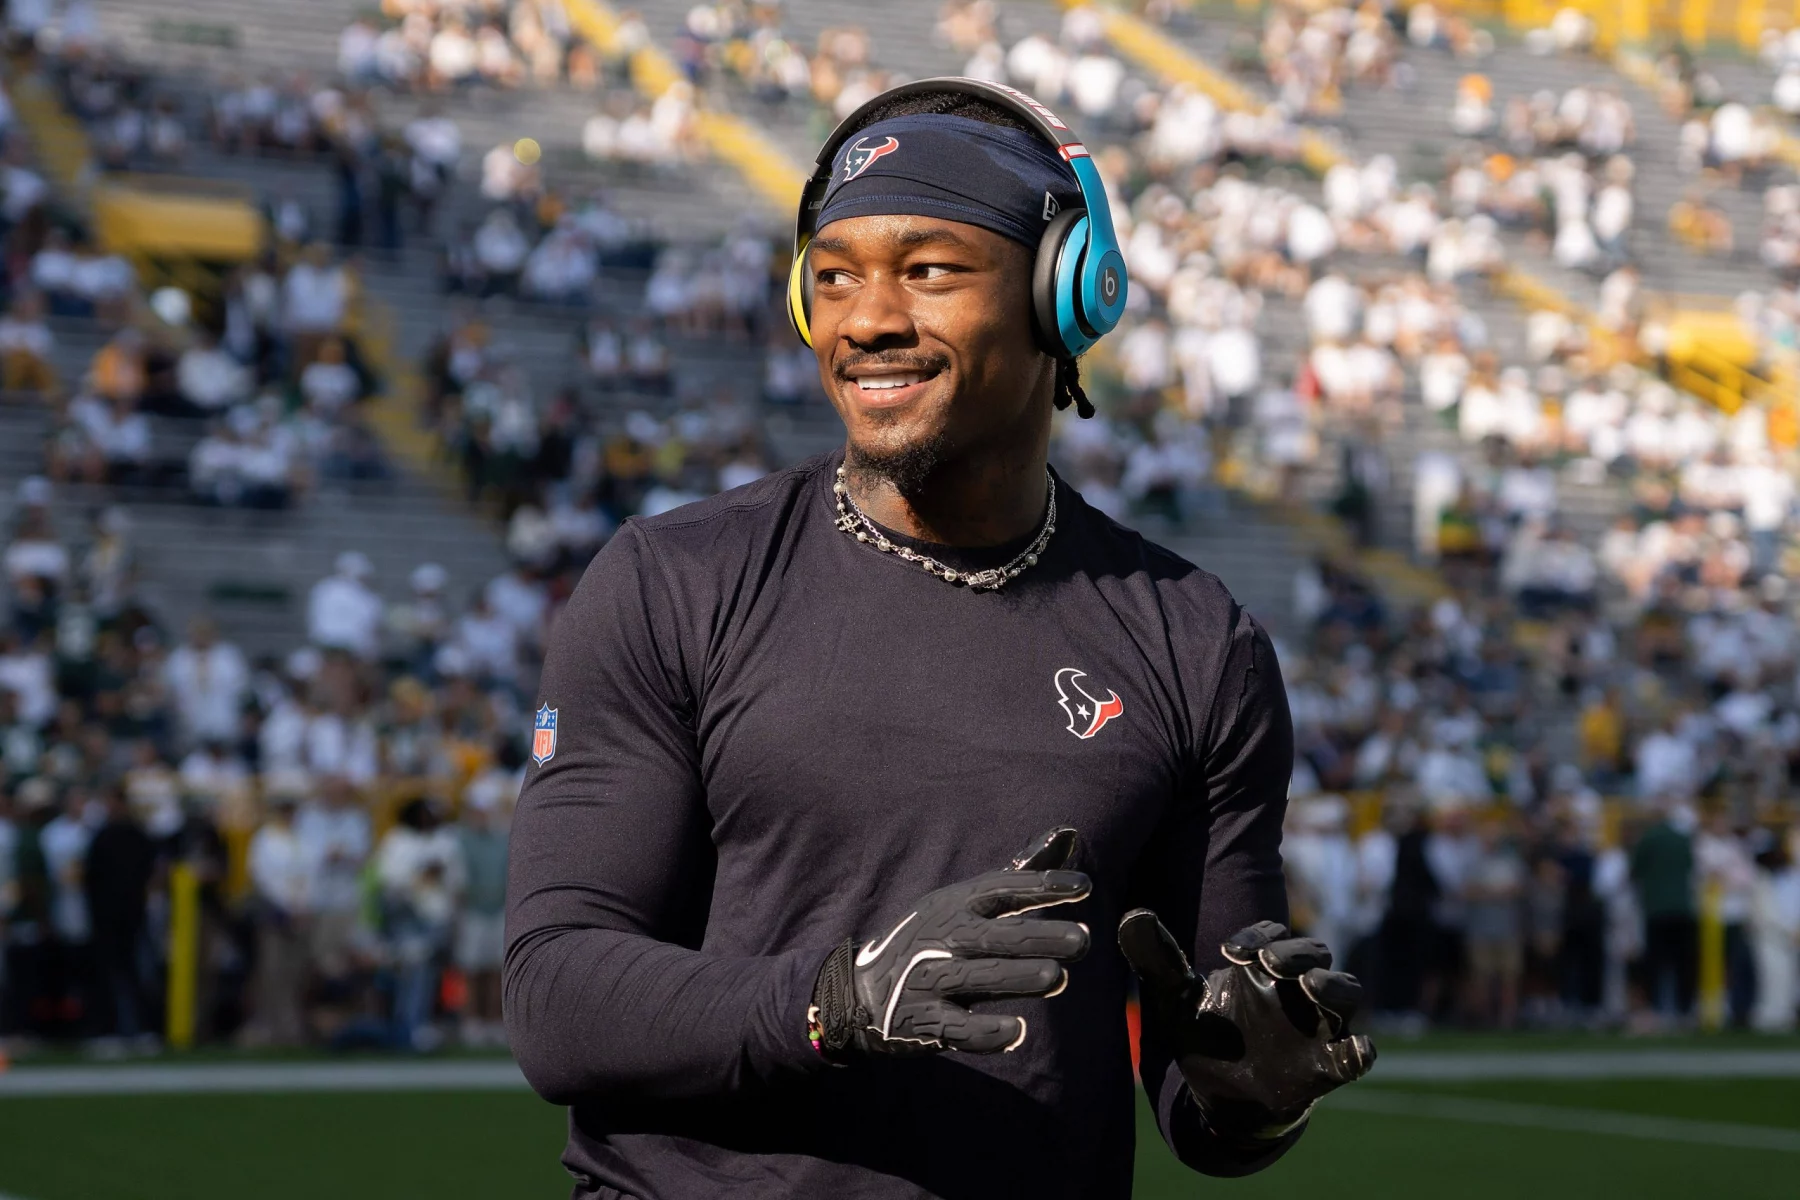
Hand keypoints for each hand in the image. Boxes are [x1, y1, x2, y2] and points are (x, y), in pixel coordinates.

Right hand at [811, 827, 1090, 1056]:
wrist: (861, 992)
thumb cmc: (930, 941)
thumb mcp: (961, 903)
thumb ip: (1017, 875)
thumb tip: (1067, 834)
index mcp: (953, 905)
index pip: (1000, 889)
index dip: (1041, 886)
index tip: (1084, 886)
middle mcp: (941, 939)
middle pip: (994, 936)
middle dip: (1038, 937)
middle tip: (1082, 940)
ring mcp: (929, 980)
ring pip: (979, 977)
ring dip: (1018, 978)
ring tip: (1057, 978)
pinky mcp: (923, 1022)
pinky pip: (957, 1029)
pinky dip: (986, 1032)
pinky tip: (1018, 1031)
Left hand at [1119, 914, 1373, 1138]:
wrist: (1218, 1097)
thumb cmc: (1205, 1035)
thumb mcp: (1176, 999)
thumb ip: (1158, 959)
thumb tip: (1131, 917)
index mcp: (1261, 967)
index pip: (1271, 934)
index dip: (1258, 935)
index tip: (1230, 951)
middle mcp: (1295, 989)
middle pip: (1314, 953)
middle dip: (1296, 953)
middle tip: (1270, 963)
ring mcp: (1315, 1026)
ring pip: (1344, 992)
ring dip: (1332, 985)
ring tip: (1310, 987)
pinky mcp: (1326, 1067)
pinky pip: (1354, 1055)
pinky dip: (1359, 1052)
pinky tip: (1356, 1050)